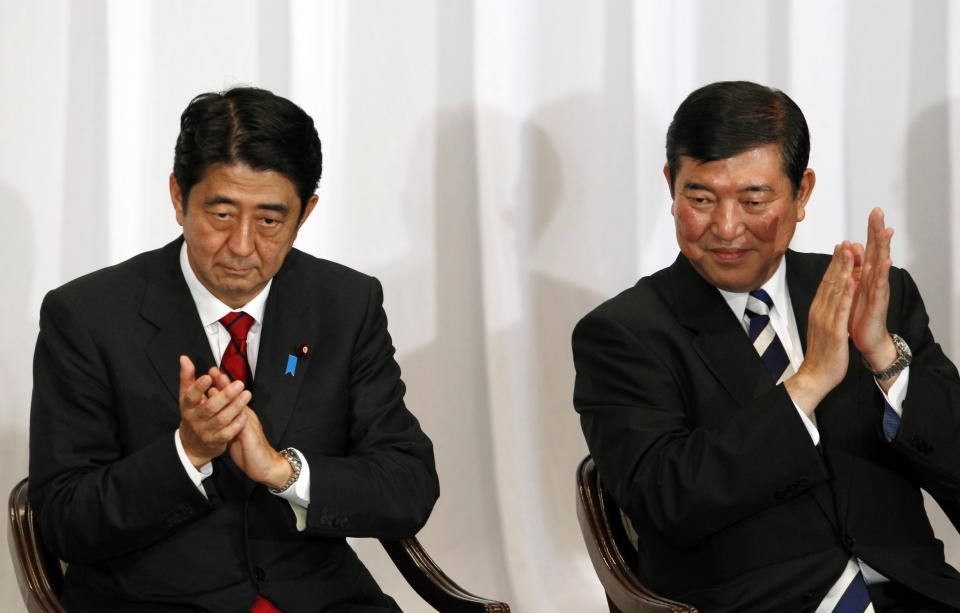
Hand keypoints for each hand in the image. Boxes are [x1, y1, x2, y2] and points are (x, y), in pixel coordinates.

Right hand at [177, 356, 248, 468]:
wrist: (192, 443)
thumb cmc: (193, 414)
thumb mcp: (187, 396)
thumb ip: (187, 377)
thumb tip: (184, 358)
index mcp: (187, 406)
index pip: (190, 396)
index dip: (198, 387)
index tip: (208, 376)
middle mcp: (195, 419)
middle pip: (210, 407)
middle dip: (226, 395)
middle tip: (239, 384)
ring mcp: (205, 431)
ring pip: (221, 420)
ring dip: (235, 407)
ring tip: (246, 394)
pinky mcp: (216, 441)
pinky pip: (227, 434)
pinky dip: (236, 424)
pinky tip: (245, 414)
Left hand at [205, 370, 292, 488]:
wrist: (266, 465)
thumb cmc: (249, 449)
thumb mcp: (236, 432)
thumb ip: (229, 418)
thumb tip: (218, 406)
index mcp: (243, 415)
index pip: (232, 397)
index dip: (222, 384)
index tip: (212, 372)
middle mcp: (247, 417)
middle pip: (236, 397)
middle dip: (224, 384)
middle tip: (214, 371)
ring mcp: (250, 425)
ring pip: (239, 407)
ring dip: (229, 395)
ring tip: (218, 385)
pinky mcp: (250, 436)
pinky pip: (242, 424)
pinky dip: (235, 415)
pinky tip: (229, 410)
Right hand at [784, 243, 856, 414]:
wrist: (815, 375)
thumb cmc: (821, 354)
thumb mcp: (822, 327)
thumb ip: (825, 311)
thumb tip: (829, 299)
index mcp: (818, 310)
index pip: (826, 283)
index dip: (834, 264)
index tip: (840, 248)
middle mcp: (820, 311)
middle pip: (830, 282)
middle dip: (838, 261)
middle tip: (845, 242)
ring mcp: (826, 321)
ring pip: (835, 291)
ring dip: (842, 271)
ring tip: (849, 254)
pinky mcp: (834, 332)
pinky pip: (841, 310)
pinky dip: (847, 294)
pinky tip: (852, 282)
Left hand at [849, 208, 897, 373]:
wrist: (867, 340)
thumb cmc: (860, 315)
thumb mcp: (856, 288)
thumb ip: (857, 268)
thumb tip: (856, 247)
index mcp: (867, 275)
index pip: (871, 248)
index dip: (872, 230)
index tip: (874, 211)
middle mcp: (875, 280)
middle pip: (878, 251)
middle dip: (878, 231)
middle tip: (879, 211)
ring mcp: (878, 291)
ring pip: (881, 265)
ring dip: (884, 248)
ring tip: (886, 230)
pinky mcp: (878, 304)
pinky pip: (880, 288)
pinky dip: (883, 274)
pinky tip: (886, 262)